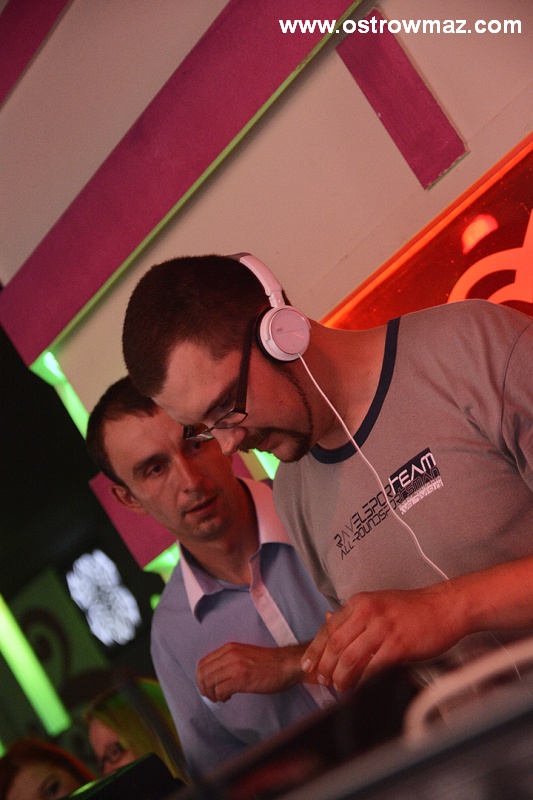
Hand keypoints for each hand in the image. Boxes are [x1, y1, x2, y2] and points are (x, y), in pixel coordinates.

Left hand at [197, 642, 307, 701]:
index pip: (202, 663)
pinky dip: (220, 697)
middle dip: (203, 688)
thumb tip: (215, 676)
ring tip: (220, 698)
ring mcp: (235, 666)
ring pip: (209, 682)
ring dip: (212, 694)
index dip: (201, 678)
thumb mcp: (243, 655)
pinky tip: (228, 697)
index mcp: (228, 648)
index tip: (208, 687)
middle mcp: (229, 655)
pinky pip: (220, 690)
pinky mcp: (242, 678)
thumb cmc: (268, 663)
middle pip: (203, 674)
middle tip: (212, 696)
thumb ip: (229, 661)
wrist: (286, 664)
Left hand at [301, 584, 462, 691]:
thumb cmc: (411, 609)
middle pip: (335, 644)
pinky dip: (362, 681)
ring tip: (340, 688)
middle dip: (325, 667)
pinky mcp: (398, 645)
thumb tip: (326, 620)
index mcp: (360, 602)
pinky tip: (359, 688)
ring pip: (350, 657)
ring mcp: (383, 628)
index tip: (308, 665)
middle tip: (323, 682)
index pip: (328, 628)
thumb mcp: (377, 602)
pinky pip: (372, 668)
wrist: (443, 608)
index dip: (315, 650)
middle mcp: (368, 612)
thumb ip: (353, 614)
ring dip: (341, 677)